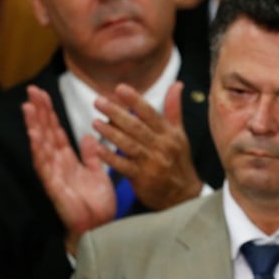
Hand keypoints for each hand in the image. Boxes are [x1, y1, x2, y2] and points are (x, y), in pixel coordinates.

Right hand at [22, 85, 115, 253]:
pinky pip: (45, 166)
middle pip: (46, 133)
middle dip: (39, 112)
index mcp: (68, 159)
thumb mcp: (97, 173)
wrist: (100, 226)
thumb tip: (87, 135)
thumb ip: (91, 155)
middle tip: (32, 90)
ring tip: (28, 107)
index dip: (49, 113)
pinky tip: (35, 135)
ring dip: (34, 126)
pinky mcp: (54, 187)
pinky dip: (39, 150)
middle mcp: (58, 164)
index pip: (56, 131)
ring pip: (41, 146)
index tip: (43, 93)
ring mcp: (54, 174)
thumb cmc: (96, 202)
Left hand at [93, 81, 202, 209]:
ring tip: (95, 122)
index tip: (119, 88)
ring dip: (111, 133)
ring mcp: (153, 163)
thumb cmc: (178, 160)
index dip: (135, 101)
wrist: (183, 195)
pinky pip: (124, 166)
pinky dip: (110, 157)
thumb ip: (173, 109)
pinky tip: (97, 148)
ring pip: (129, 145)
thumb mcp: (179, 134)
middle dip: (117, 113)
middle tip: (98, 101)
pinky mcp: (143, 179)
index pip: (151, 113)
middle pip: (137, 127)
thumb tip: (176, 84)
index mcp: (170, 133)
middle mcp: (162, 146)